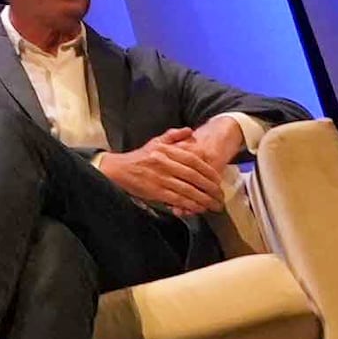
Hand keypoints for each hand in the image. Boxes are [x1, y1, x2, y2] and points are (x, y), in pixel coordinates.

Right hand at [99, 124, 231, 215]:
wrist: (117, 169)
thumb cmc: (139, 157)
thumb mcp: (155, 141)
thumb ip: (173, 135)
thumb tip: (189, 130)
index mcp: (166, 150)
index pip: (193, 160)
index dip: (208, 171)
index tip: (218, 180)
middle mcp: (164, 163)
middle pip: (194, 176)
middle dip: (210, 188)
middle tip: (220, 196)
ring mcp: (160, 177)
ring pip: (188, 189)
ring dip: (203, 199)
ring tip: (214, 205)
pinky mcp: (155, 191)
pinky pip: (177, 199)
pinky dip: (190, 205)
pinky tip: (198, 208)